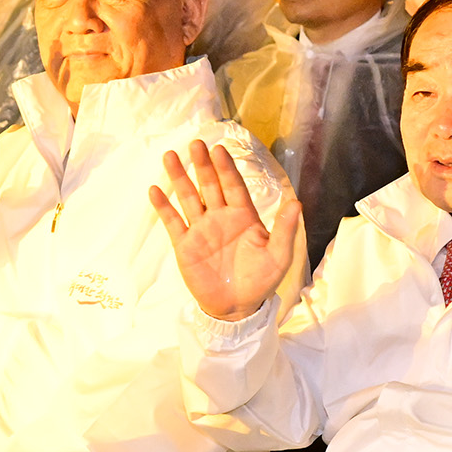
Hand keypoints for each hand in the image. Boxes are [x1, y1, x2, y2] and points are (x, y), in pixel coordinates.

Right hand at [148, 139, 297, 322]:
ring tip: (169, 156)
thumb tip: (296, 202)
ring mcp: (201, 230)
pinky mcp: (185, 245)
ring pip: (188, 198)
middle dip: (202, 165)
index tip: (219, 150)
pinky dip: (164, 207)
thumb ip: (284, 229)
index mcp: (243, 216)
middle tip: (196, 144)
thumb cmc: (260, 280)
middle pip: (209, 185)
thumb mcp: (278, 256)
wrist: (237, 307)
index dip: (226, 168)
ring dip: (179, 178)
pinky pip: (173, 222)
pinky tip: (155, 191)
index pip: (233, 186)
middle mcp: (220, 217)